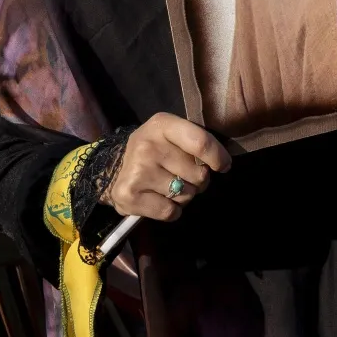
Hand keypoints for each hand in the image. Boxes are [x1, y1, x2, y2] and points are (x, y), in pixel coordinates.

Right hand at [106, 112, 231, 221]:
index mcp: (162, 124)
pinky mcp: (129, 196)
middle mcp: (148, 145)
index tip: (224, 166)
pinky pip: (170, 212)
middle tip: (184, 176)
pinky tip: (160, 200)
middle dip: (198, 180)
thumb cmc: (154, 150)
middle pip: (198, 174)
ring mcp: (138, 171)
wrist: (112, 169)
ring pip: (186, 195)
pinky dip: (171, 211)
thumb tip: (224, 164)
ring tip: (169, 186)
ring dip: (184, 196)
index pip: (200, 142)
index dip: (218, 157)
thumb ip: (197, 142)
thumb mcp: (172, 135)